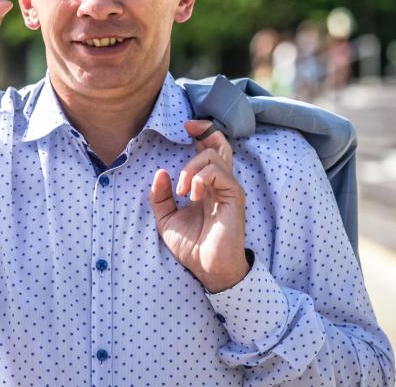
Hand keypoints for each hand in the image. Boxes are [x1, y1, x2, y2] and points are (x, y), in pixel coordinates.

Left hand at [148, 120, 249, 292]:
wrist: (208, 270)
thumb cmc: (192, 246)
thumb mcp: (166, 220)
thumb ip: (160, 197)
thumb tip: (160, 172)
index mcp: (206, 185)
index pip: (208, 150)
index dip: (200, 133)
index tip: (185, 127)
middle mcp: (219, 183)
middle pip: (220, 143)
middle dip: (204, 130)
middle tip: (187, 129)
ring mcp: (229, 189)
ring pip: (215, 156)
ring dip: (192, 167)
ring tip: (182, 189)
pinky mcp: (235, 197)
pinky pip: (220, 173)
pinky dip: (201, 179)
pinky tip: (192, 195)